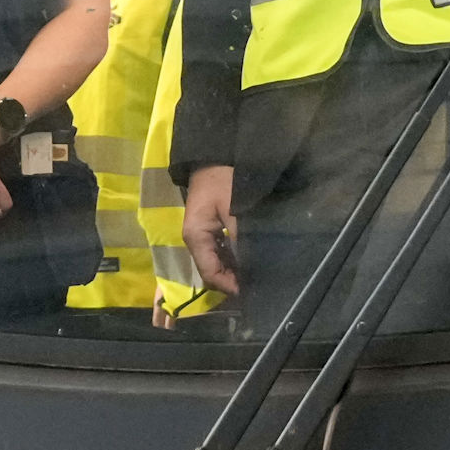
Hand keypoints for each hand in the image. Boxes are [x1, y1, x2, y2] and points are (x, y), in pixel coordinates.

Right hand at [180, 164, 240, 304]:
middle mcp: (195, 241)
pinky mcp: (208, 231)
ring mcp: (200, 236)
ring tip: (254, 277)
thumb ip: (240, 239)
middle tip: (255, 286)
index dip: (229, 285)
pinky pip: (219, 253)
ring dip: (233, 271)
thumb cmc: (223, 182)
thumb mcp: (234, 210)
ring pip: (215, 263)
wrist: (213, 159)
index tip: (250, 290)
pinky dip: (232, 260)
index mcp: (196, 237)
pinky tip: (247, 261)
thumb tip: (250, 265)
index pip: (210, 273)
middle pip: (211, 272)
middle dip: (231, 281)